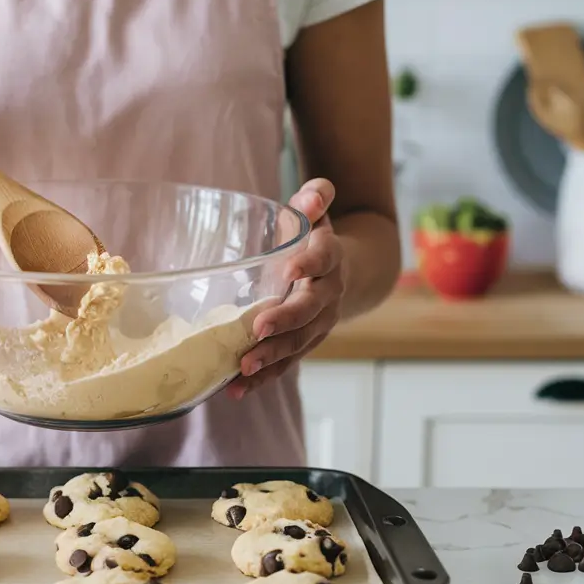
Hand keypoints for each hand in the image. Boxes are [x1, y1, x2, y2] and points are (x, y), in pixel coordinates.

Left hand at [227, 179, 345, 399]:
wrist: (347, 270)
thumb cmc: (316, 235)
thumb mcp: (317, 209)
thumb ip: (316, 196)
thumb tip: (314, 193)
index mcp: (330, 258)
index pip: (323, 259)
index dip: (309, 263)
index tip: (290, 269)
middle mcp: (328, 294)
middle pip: (310, 310)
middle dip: (285, 321)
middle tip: (258, 329)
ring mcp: (318, 323)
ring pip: (298, 343)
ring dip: (272, 358)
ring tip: (243, 368)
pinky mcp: (303, 343)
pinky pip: (285, 362)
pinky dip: (263, 378)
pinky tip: (236, 390)